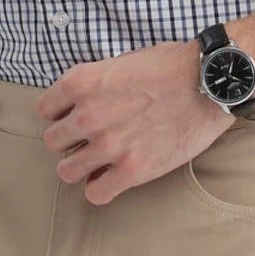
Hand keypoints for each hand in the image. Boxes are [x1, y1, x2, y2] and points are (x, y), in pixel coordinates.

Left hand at [34, 39, 232, 205]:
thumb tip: (81, 102)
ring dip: (81, 167)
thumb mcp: (121, 61)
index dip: (60, 114)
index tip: (74, 117)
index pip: (45, 110)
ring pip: (67, 172)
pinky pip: (95, 193)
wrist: (209, 82)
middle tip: (90, 140)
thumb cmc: (171, 66)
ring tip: (99, 162)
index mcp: (81, 82)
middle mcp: (88, 115)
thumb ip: (95, 83)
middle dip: (69, 141)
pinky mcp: (132, 170)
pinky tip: (113, 178)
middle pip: (53, 142)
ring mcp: (108, 145)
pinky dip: (101, 188)